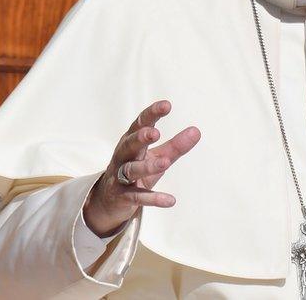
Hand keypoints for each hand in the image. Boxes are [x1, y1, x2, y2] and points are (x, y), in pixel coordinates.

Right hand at [83, 100, 200, 235]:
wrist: (109, 200)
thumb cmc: (136, 170)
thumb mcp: (156, 157)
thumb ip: (175, 146)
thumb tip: (196, 131)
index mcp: (131, 142)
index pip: (139, 124)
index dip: (151, 114)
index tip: (167, 105)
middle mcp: (123, 157)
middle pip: (129, 145)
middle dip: (140, 138)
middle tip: (155, 133)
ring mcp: (120, 177)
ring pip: (131, 170)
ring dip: (147, 166)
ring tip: (165, 162)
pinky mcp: (122, 197)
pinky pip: (137, 197)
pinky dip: (153, 198)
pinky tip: (170, 200)